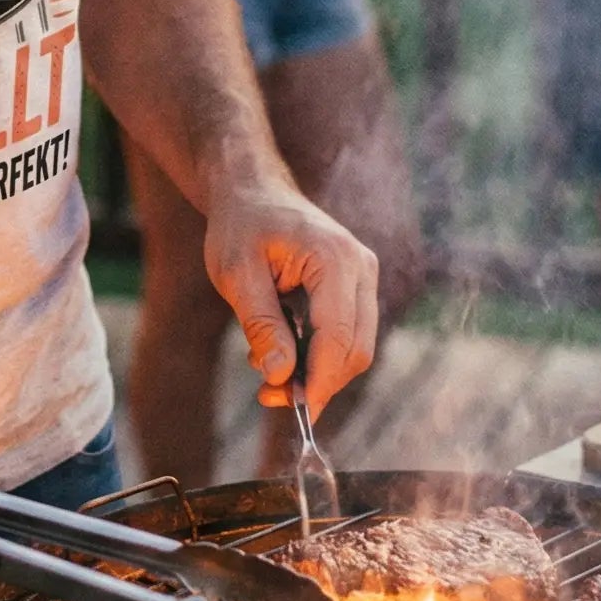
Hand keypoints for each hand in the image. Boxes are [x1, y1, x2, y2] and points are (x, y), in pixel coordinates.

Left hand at [203, 181, 378, 418]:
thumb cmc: (240, 225)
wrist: (251, 190)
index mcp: (335, 259)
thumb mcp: (237, 275)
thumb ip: (261, 325)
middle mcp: (361, 267)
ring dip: (317, 373)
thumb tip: (280, 377)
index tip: (291, 410)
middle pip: (356, 349)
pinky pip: (347, 333)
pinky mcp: (355, 286)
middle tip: (268, 396)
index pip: (339, 338)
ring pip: (355, 347)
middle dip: (318, 383)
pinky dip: (318, 354)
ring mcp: (363, 276)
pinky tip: (281, 355)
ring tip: (267, 376)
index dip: (319, 381)